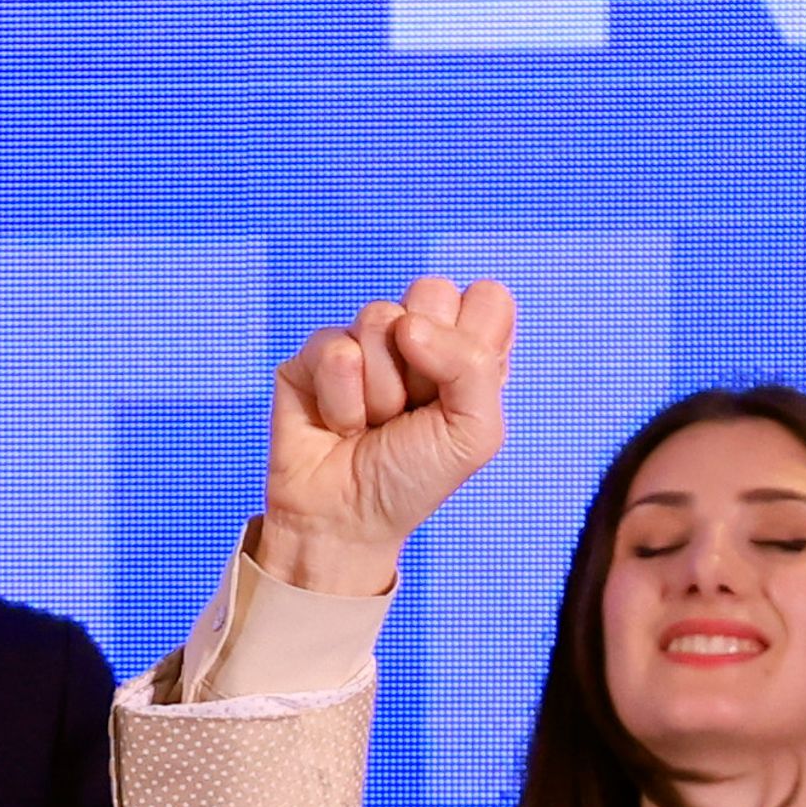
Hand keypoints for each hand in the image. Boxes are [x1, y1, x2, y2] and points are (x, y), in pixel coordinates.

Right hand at [261, 275, 518, 596]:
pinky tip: (341, 424)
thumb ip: (472, 365)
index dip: (473, 338)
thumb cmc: (415, 476)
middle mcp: (418, 336)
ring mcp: (365, 339)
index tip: (459, 389)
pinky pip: (335, 350)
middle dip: (426, 359)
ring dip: (383, 389)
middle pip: (432, 289)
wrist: (346, 517)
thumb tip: (409, 326)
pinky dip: (343, 402)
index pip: (488, 298)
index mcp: (467, 350)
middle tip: (415, 405)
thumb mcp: (476, 432)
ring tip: (376, 422)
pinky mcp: (317, 352)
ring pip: (380, 318)